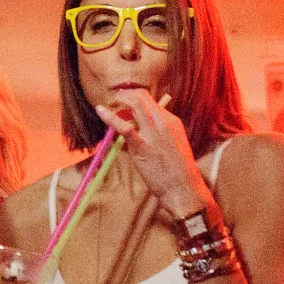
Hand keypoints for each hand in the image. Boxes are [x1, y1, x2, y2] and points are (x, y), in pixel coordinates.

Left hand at [95, 90, 213, 218]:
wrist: (183, 187)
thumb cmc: (176, 171)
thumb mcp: (171, 144)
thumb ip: (156, 134)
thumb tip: (135, 129)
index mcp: (171, 121)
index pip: (150, 100)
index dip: (133, 97)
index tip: (122, 101)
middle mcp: (163, 122)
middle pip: (141, 97)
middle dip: (124, 95)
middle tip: (112, 99)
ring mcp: (153, 133)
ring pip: (135, 105)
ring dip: (118, 102)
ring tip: (106, 106)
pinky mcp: (142, 146)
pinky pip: (124, 127)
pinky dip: (109, 117)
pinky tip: (100, 110)